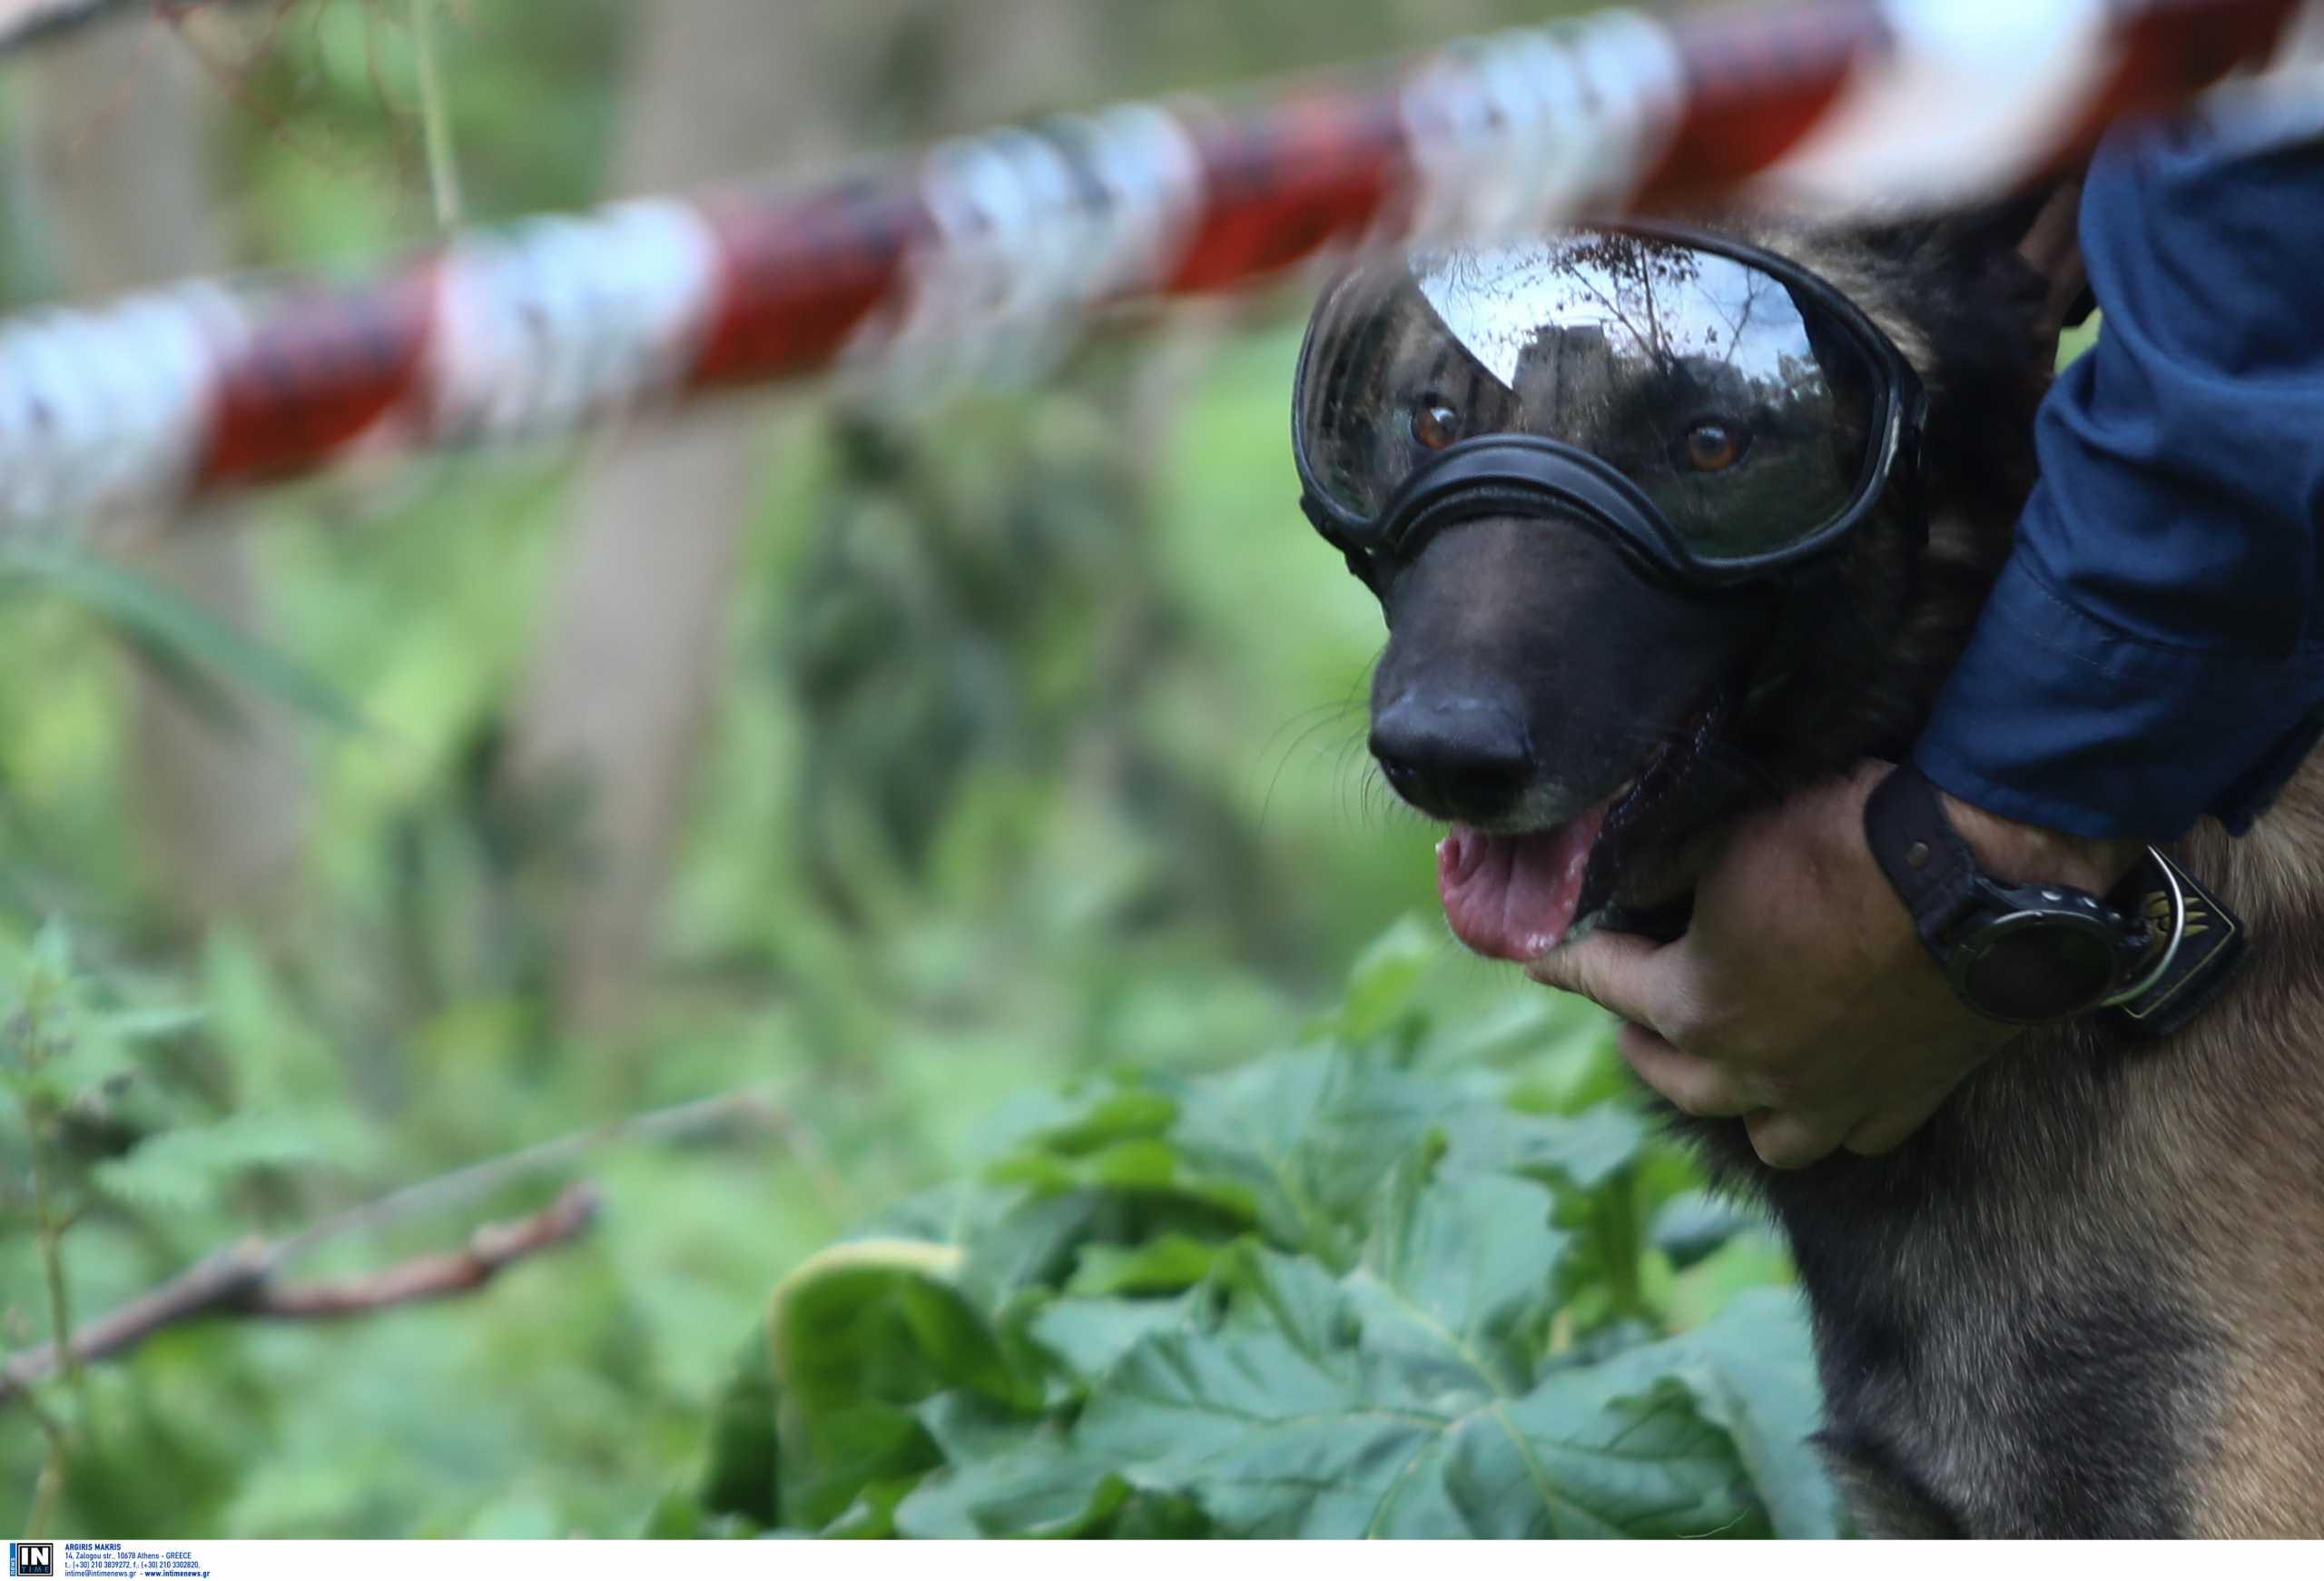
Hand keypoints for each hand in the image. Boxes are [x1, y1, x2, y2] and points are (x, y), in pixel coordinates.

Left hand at [1525, 760, 2139, 1169]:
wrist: (1982, 880)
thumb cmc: (1844, 844)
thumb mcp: (1729, 836)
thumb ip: (1665, 870)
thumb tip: (1622, 882)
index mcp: (1694, 1008)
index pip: (1604, 984)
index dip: (1569, 963)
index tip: (1541, 960)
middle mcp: (1754, 1073)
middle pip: (1673, 1074)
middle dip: (1641, 1041)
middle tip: (1628, 1018)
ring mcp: (1833, 1100)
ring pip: (1763, 1132)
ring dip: (1731, 1100)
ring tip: (1723, 1068)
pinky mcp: (1905, 1101)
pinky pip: (1851, 1134)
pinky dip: (1825, 1115)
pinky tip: (1821, 1090)